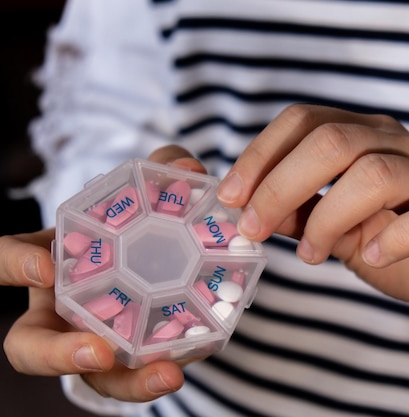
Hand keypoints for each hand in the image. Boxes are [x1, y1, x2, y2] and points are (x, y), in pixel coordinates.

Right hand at [2, 145, 205, 400]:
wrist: (162, 256)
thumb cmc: (136, 221)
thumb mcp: (149, 192)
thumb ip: (165, 171)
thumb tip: (190, 170)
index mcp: (50, 260)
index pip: (7, 260)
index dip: (13, 265)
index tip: (44, 267)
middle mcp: (61, 308)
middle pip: (31, 345)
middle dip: (57, 355)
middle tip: (100, 353)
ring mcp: (94, 339)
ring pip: (92, 378)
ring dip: (127, 382)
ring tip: (166, 375)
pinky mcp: (133, 359)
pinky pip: (140, 374)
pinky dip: (167, 369)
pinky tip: (199, 354)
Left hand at [217, 104, 408, 337]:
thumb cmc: (399, 245)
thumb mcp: (336, 230)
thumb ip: (298, 215)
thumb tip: (245, 210)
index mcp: (366, 136)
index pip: (304, 121)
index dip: (260, 155)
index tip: (229, 197)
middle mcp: (401, 144)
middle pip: (334, 141)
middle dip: (280, 186)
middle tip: (253, 229)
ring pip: (376, 174)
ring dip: (328, 217)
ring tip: (311, 255)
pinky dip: (393, 238)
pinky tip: (372, 257)